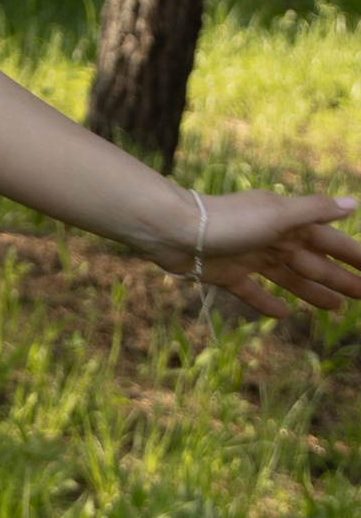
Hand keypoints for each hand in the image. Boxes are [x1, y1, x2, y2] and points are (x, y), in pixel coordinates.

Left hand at [123, 188, 360, 321]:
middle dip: (339, 277)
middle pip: (313, 261)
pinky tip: (283, 315)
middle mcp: (271, 237)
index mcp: (287, 222)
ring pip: (289, 277)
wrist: (174, 231)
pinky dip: (267, 303)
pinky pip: (252, 291)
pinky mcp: (227, 274)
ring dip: (313, 291)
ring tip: (335, 308)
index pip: (328, 240)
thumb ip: (314, 210)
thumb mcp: (277, 214)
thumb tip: (353, 202)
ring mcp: (249, 256)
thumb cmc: (227, 220)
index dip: (351, 255)